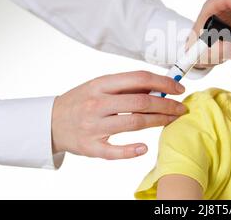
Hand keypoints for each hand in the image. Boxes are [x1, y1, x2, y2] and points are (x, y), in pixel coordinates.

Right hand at [51, 71, 186, 158]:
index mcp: (101, 84)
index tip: (179, 88)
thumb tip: (158, 88)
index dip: (163, 83)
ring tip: (173, 120)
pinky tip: (145, 147)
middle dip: (167, 105)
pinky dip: (131, 150)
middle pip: (141, 102)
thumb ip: (125, 87)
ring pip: (133, 123)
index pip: (139, 78)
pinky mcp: (90, 146)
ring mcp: (93, 126)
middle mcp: (97, 103)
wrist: (48, 122)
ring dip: (158, 122)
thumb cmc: (80, 101)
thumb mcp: (99, 86)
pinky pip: (114, 150)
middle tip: (181, 108)